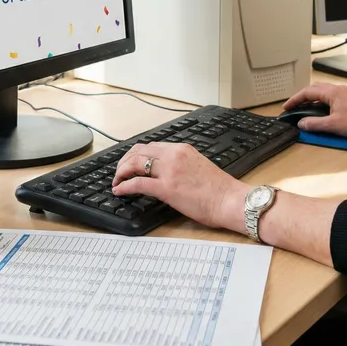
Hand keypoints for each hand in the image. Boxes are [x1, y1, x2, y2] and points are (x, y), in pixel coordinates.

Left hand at [112, 142, 245, 229]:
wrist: (230, 200)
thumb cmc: (219, 189)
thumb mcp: (197, 166)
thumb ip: (180, 164)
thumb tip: (164, 172)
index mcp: (182, 149)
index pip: (150, 145)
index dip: (134, 154)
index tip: (128, 162)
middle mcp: (174, 155)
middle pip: (138, 151)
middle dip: (124, 161)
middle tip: (118, 172)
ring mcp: (170, 171)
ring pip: (135, 163)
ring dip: (121, 172)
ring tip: (117, 181)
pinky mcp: (167, 188)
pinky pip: (138, 183)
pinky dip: (124, 186)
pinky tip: (119, 190)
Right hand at [283, 82, 346, 137]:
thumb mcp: (333, 125)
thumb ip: (314, 124)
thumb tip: (301, 123)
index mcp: (331, 92)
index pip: (307, 92)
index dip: (295, 99)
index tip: (286, 107)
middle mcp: (336, 89)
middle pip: (313, 88)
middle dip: (301, 97)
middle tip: (292, 107)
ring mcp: (343, 92)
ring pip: (321, 91)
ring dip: (310, 98)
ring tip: (302, 108)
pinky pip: (328, 95)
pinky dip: (319, 101)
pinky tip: (318, 110)